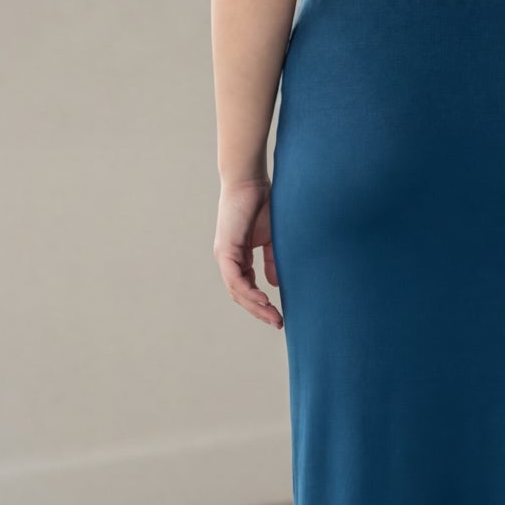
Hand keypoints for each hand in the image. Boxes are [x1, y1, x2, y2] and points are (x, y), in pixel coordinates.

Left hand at [214, 178, 282, 328]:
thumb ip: (272, 260)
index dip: (262, 304)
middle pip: (240, 295)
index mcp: (238, 257)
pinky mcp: (226, 249)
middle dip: (259, 311)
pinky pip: (235, 278)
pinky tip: (264, 299)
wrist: (250, 181)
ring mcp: (225, 255)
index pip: (247, 288)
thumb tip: (274, 284)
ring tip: (273, 316)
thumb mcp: (272, 239)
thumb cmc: (263, 204)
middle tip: (278, 323)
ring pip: (237, 290)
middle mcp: (228, 259)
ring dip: (255, 306)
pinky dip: (249, 291)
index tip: (279, 316)